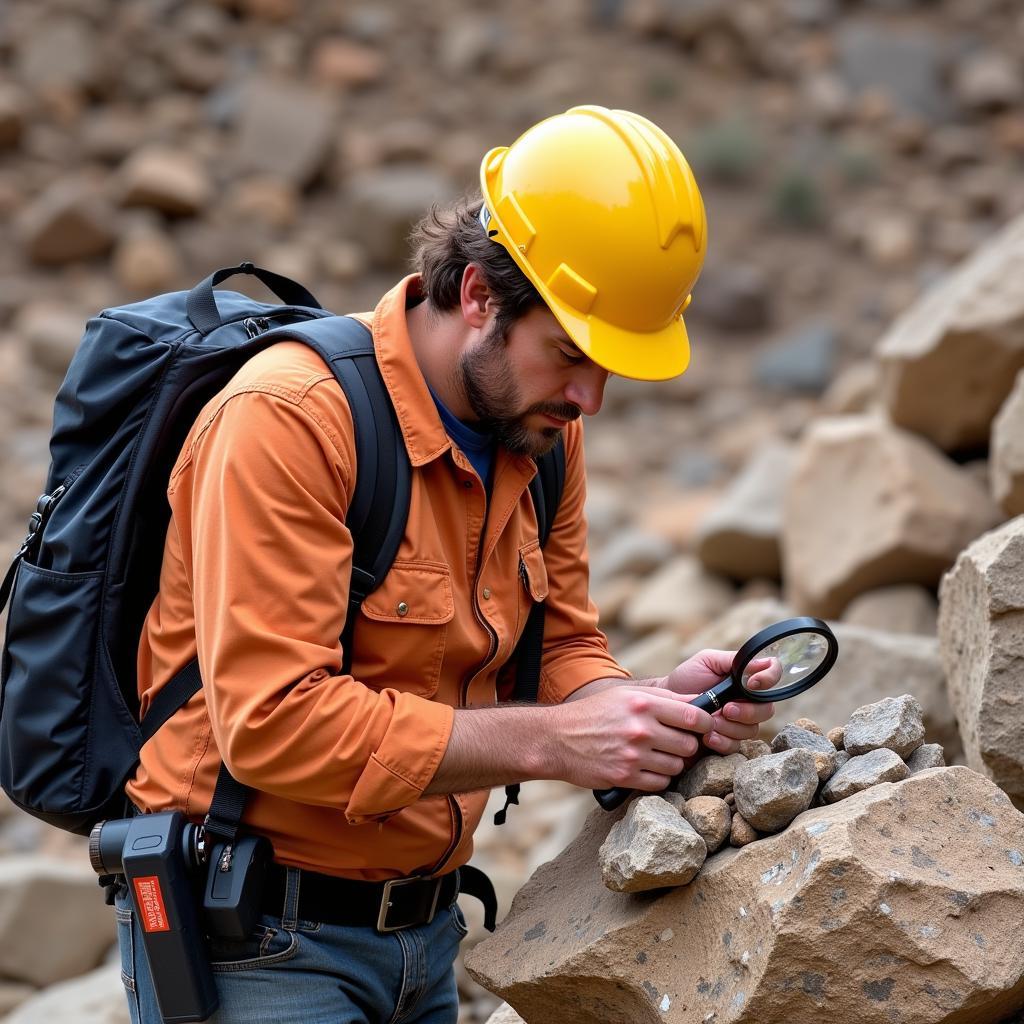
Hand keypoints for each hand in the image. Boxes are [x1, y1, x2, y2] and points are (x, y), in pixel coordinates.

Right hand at [550, 685, 717, 792]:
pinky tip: (646, 768)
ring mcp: (633, 755)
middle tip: (674, 742)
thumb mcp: (625, 694)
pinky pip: (660, 783)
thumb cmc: (595, 713)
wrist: (557, 738)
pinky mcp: (625, 777)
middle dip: (687, 745)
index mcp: (643, 704)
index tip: (703, 726)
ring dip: (672, 762)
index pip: (694, 716)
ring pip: (677, 766)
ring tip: (656, 754)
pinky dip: (658, 777)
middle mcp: (641, 730)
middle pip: (689, 745)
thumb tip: (699, 701)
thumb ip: (662, 697)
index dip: (705, 723)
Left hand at [662, 649, 775, 755]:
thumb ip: (733, 661)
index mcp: (746, 681)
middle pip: (766, 710)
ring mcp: (739, 724)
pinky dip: (722, 741)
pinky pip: (736, 746)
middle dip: (747, 712)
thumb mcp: (708, 661)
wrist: (665, 704)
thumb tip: (762, 662)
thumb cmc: (687, 679)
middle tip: (726, 709)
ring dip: (730, 727)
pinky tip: (707, 737)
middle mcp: (748, 703)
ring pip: (751, 730)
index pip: (773, 679)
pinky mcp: (727, 741)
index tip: (752, 683)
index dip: (769, 680)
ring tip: (710, 723)